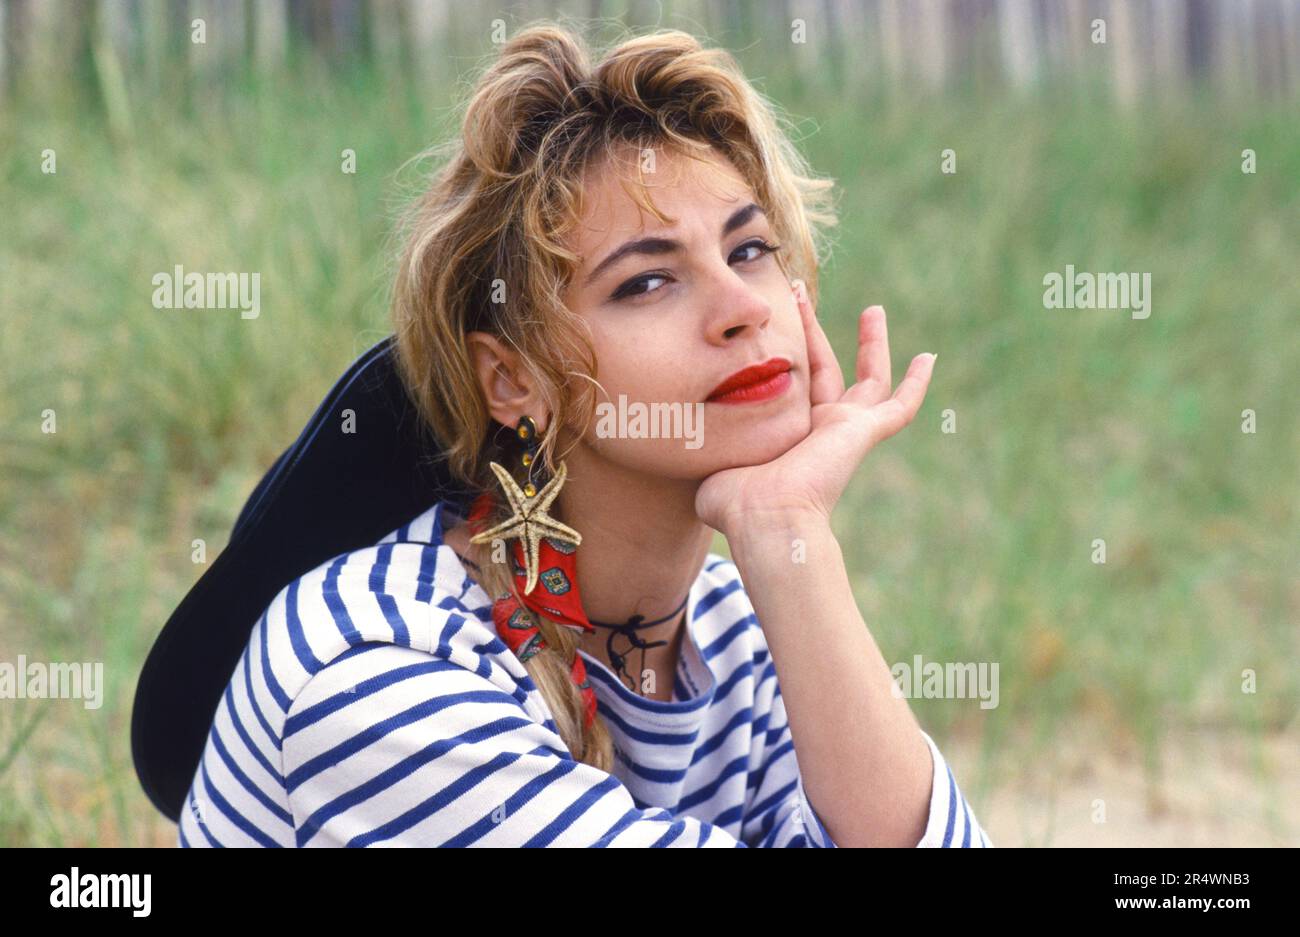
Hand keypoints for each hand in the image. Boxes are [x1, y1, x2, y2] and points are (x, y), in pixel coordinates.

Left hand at [695, 279, 936, 537]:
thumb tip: (678, 441)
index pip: (786, 386)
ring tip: (874, 310)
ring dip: (872, 344)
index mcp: (784, 434)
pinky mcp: (864, 433)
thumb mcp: (710, 459)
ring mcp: (843, 430)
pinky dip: (917, 384)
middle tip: (802, 293)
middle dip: (813, 332)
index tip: (770, 320)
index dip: (780, 353)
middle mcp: (815, 430)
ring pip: (867, 379)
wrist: (765, 515)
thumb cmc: (732, 499)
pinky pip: (900, 407)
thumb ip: (702, 443)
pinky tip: (929, 358)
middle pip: (823, 371)